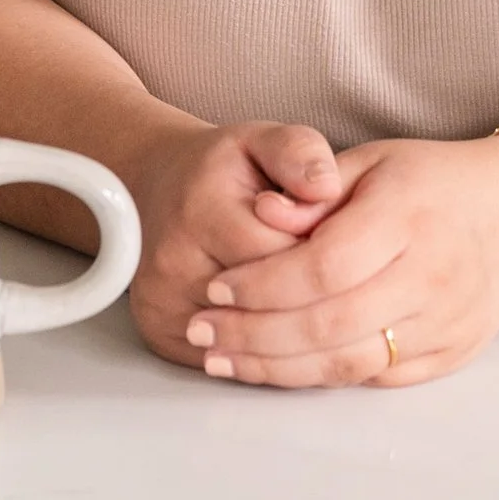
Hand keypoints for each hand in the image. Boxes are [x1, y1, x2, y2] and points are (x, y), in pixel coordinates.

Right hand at [125, 118, 343, 369]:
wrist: (160, 189)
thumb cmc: (219, 171)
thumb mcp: (263, 142)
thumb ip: (301, 154)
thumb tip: (326, 187)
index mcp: (200, 209)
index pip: (286, 256)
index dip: (324, 253)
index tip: (338, 241)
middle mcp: (171, 263)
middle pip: (270, 303)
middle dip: (310, 293)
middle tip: (331, 274)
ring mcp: (161, 305)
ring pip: (251, 339)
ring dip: (287, 326)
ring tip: (307, 297)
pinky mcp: (161, 336)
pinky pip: (230, 357)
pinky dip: (260, 347)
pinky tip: (276, 320)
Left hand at [185, 135, 498, 386]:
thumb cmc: (433, 183)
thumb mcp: (373, 161)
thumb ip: (313, 188)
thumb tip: (259, 213)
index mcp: (406, 216)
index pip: (323, 264)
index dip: (263, 283)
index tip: (218, 287)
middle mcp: (430, 274)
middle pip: (329, 322)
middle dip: (255, 334)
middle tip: (205, 334)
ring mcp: (444, 321)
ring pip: (348, 362)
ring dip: (278, 368)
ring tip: (225, 361)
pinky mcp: (449, 354)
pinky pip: (375, 377)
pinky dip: (322, 377)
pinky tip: (279, 369)